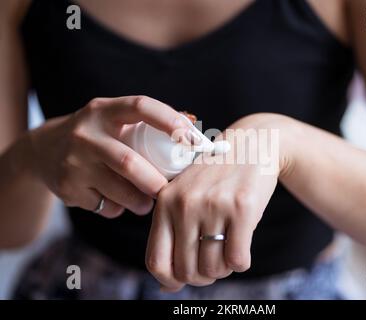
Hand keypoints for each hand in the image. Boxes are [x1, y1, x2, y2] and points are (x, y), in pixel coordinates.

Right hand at [28, 96, 196, 217]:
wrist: (43, 150)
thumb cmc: (96, 135)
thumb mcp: (112, 119)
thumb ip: (146, 122)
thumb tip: (193, 124)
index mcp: (104, 110)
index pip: (141, 107)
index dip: (169, 120)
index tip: (192, 138)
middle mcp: (85, 134)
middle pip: (128, 162)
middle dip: (154, 182)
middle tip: (167, 190)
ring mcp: (73, 162)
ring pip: (119, 190)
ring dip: (141, 201)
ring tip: (148, 202)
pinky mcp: (67, 187)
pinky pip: (105, 205)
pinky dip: (119, 208)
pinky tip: (118, 202)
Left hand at [146, 114, 286, 290]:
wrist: (252, 143)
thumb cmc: (217, 178)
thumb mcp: (187, 197)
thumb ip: (174, 236)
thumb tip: (165, 287)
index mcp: (165, 202)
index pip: (156, 261)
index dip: (171, 280)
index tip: (186, 277)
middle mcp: (185, 203)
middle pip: (187, 271)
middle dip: (204, 276)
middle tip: (214, 263)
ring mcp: (213, 204)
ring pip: (214, 268)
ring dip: (223, 269)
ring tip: (228, 252)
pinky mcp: (242, 206)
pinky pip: (238, 259)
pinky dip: (241, 262)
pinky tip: (242, 248)